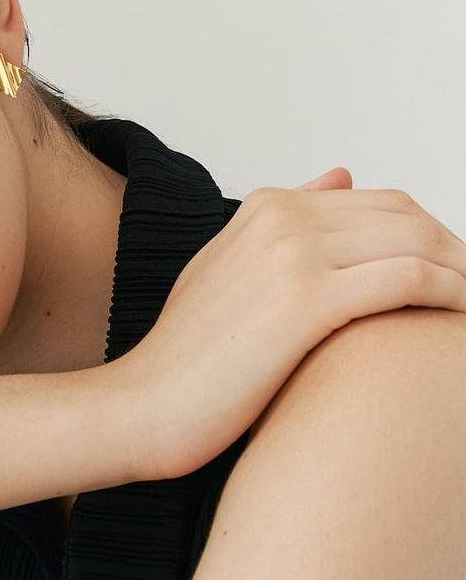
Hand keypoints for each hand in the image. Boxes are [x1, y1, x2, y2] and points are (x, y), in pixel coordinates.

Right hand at [131, 167, 465, 480]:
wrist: (145, 404)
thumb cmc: (188, 356)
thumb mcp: (227, 269)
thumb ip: (284, 223)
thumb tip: (342, 175)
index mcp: (265, 207)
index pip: (382, 203)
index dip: (430, 240)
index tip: (451, 280)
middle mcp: (280, 219)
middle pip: (408, 217)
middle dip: (456, 254)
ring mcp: (291, 255)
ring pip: (418, 243)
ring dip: (464, 274)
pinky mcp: (305, 302)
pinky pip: (411, 280)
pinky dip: (455, 296)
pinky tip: (464, 321)